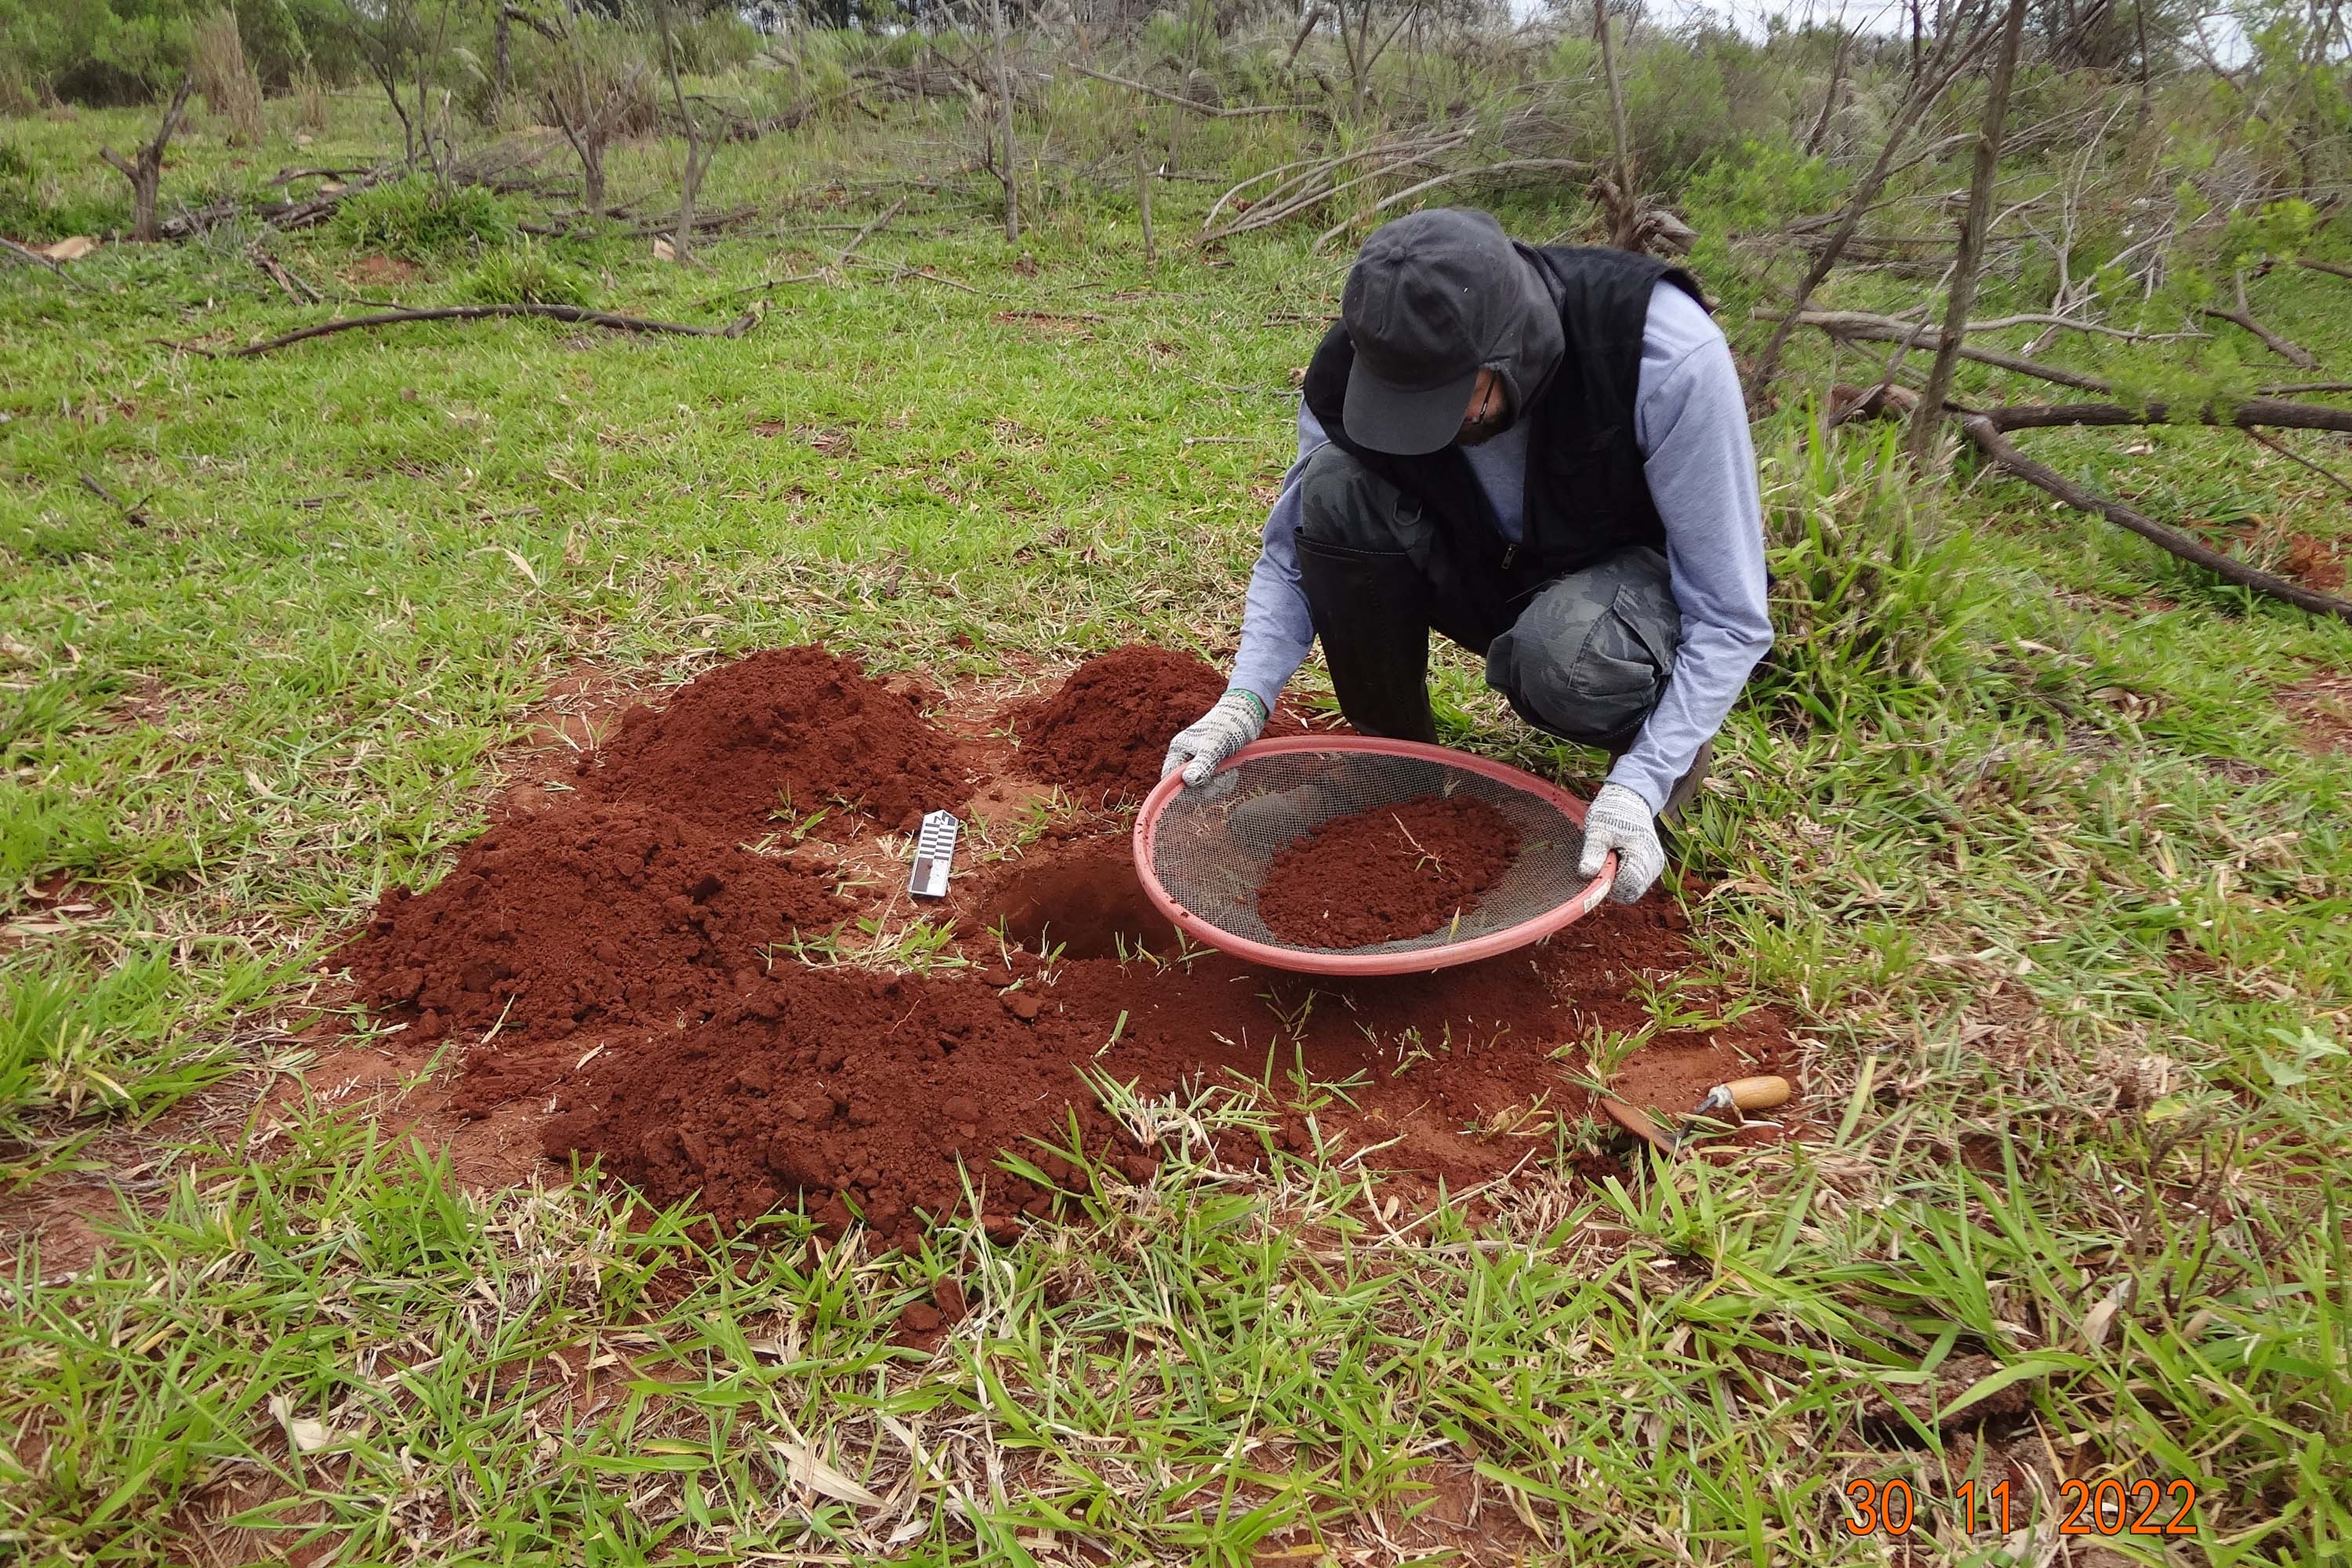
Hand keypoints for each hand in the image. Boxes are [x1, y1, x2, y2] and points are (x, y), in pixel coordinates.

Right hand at [1162, 690, 1266, 786]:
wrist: (1245, 717)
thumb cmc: (1226, 727)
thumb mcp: (1213, 747)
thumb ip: (1202, 764)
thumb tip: (1190, 780)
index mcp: (1179, 751)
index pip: (1170, 777)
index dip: (1180, 788)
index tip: (1200, 787)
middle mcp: (1186, 760)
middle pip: (1188, 788)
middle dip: (1207, 786)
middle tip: (1223, 777)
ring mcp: (1201, 765)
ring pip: (1204, 789)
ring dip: (1220, 784)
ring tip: (1230, 771)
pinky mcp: (1214, 769)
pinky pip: (1216, 786)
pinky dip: (1225, 781)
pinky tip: (1232, 771)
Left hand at [1578, 782, 1664, 903]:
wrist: (1629, 798)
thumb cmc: (1612, 811)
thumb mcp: (1597, 830)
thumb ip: (1593, 853)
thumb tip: (1586, 873)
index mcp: (1642, 855)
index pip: (1627, 888)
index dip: (1608, 883)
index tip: (1598, 866)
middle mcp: (1653, 864)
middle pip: (1630, 892)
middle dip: (1613, 883)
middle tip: (1603, 860)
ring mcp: (1654, 865)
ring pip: (1632, 889)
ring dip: (1618, 879)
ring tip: (1611, 856)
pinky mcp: (1651, 865)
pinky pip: (1636, 881)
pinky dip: (1624, 875)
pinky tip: (1617, 858)